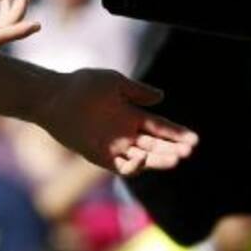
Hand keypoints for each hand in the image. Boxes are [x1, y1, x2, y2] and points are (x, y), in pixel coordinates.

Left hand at [32, 68, 197, 175]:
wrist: (56, 97)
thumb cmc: (84, 85)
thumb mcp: (115, 83)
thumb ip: (138, 91)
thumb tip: (162, 97)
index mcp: (132, 115)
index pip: (160, 128)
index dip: (177, 134)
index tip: (194, 140)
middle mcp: (126, 133)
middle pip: (155, 146)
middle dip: (172, 150)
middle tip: (187, 152)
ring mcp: (113, 146)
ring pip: (143, 158)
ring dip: (158, 161)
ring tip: (174, 159)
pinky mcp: (99, 156)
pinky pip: (120, 167)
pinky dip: (133, 167)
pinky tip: (142, 160)